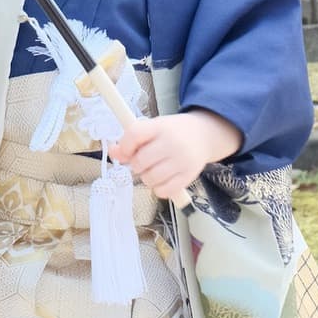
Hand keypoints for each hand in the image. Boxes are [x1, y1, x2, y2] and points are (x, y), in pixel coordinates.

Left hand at [109, 110, 240, 202]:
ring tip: (153, 169)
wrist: (204, 135)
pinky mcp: (189, 176)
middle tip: (143, 161)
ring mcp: (182, 160)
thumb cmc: (173, 132)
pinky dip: (158, 188)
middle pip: (140, 161)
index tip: (125, 151)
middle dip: (136, 164)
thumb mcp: (154, 128)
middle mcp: (172, 142)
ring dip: (146, 177)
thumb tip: (113, 152)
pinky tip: (162, 179)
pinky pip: (163, 191)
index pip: (134, 135)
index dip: (124, 146)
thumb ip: (132, 139)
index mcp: (161, 126)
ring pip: (150, 178)